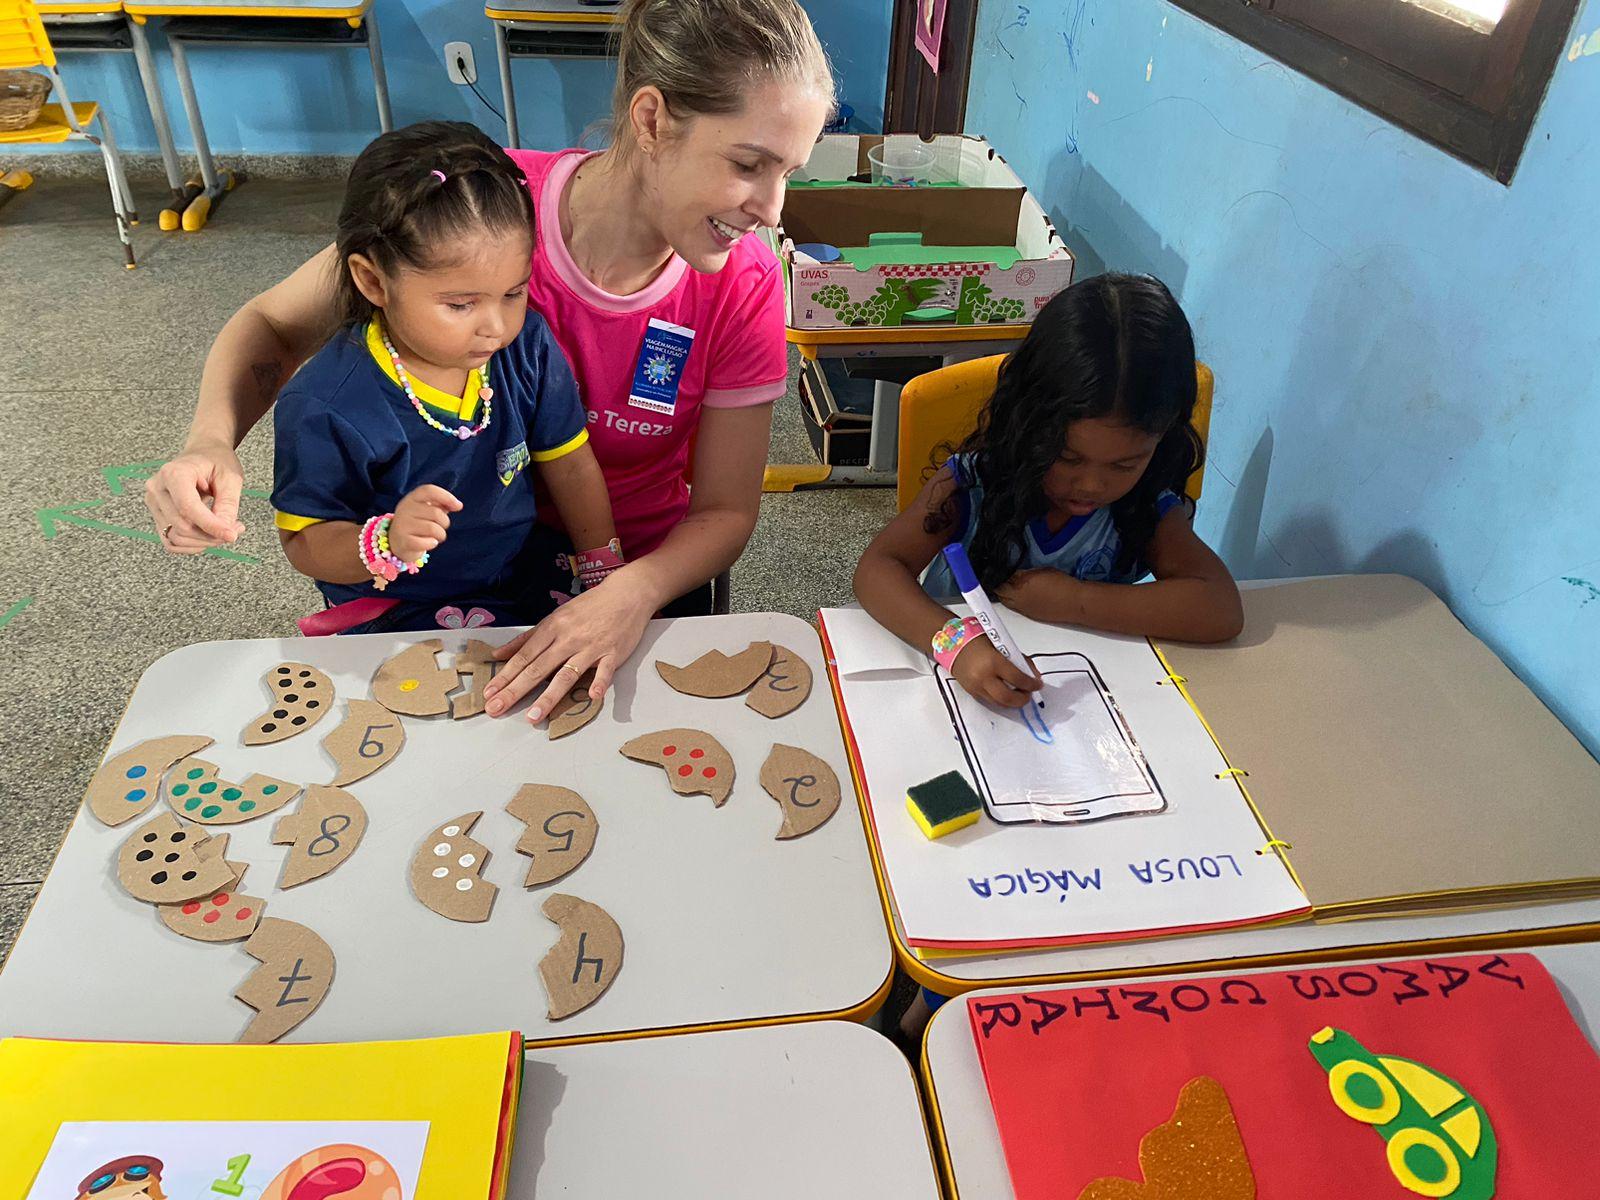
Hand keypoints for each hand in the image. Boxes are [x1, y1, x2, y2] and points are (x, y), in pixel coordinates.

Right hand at [143, 441, 245, 552]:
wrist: (203, 454)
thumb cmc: (217, 462)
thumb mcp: (230, 478)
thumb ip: (228, 506)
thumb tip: (225, 534)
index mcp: (173, 473)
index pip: (188, 508)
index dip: (211, 525)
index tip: (232, 535)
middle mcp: (157, 488)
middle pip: (182, 526)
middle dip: (211, 535)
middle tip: (235, 529)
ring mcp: (153, 503)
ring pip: (176, 538)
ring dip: (204, 542)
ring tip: (225, 529)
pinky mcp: (157, 514)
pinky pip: (171, 541)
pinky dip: (192, 545)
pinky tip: (209, 535)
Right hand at [390, 485, 461, 562]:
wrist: (395, 542)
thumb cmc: (418, 523)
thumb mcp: (428, 510)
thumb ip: (442, 504)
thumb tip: (458, 505)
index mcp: (412, 498)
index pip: (429, 490)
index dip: (446, 496)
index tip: (458, 506)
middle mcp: (405, 509)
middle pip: (436, 513)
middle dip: (445, 523)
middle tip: (440, 528)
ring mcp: (402, 524)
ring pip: (434, 529)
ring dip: (440, 535)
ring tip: (435, 537)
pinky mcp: (403, 541)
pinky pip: (428, 542)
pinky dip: (432, 544)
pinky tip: (429, 543)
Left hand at [483, 577, 654, 720]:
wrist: (626, 593)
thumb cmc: (589, 607)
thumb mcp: (555, 617)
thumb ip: (527, 638)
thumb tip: (499, 654)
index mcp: (552, 628)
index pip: (523, 656)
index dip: (505, 675)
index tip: (489, 693)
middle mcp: (568, 638)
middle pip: (538, 668)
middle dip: (515, 690)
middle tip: (497, 708)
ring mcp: (591, 647)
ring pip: (566, 674)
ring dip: (549, 696)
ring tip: (533, 716)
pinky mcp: (613, 652)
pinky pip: (605, 670)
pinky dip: (599, 683)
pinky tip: (592, 697)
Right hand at [951, 636, 1041, 708]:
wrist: (951, 643)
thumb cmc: (977, 640)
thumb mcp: (1002, 645)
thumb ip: (1018, 659)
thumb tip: (1033, 675)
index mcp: (993, 662)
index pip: (1018, 679)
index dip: (1031, 684)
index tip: (1038, 684)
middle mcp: (984, 677)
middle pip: (1008, 698)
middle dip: (1023, 699)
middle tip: (1029, 694)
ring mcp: (976, 687)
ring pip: (999, 703)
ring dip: (1012, 701)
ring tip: (1019, 693)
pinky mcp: (971, 692)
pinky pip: (990, 700)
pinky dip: (1000, 698)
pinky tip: (1006, 691)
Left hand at [997, 568, 1075, 621]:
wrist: (1073, 602)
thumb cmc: (1061, 583)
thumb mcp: (1041, 571)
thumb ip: (1024, 573)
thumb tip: (1015, 574)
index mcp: (1020, 584)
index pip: (1001, 578)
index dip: (1000, 574)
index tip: (1000, 570)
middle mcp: (1018, 598)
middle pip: (999, 591)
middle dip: (998, 585)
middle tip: (1001, 578)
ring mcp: (1023, 608)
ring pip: (1005, 601)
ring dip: (1003, 594)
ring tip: (1007, 587)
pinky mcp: (1029, 615)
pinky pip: (1014, 608)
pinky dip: (1013, 602)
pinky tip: (1019, 596)